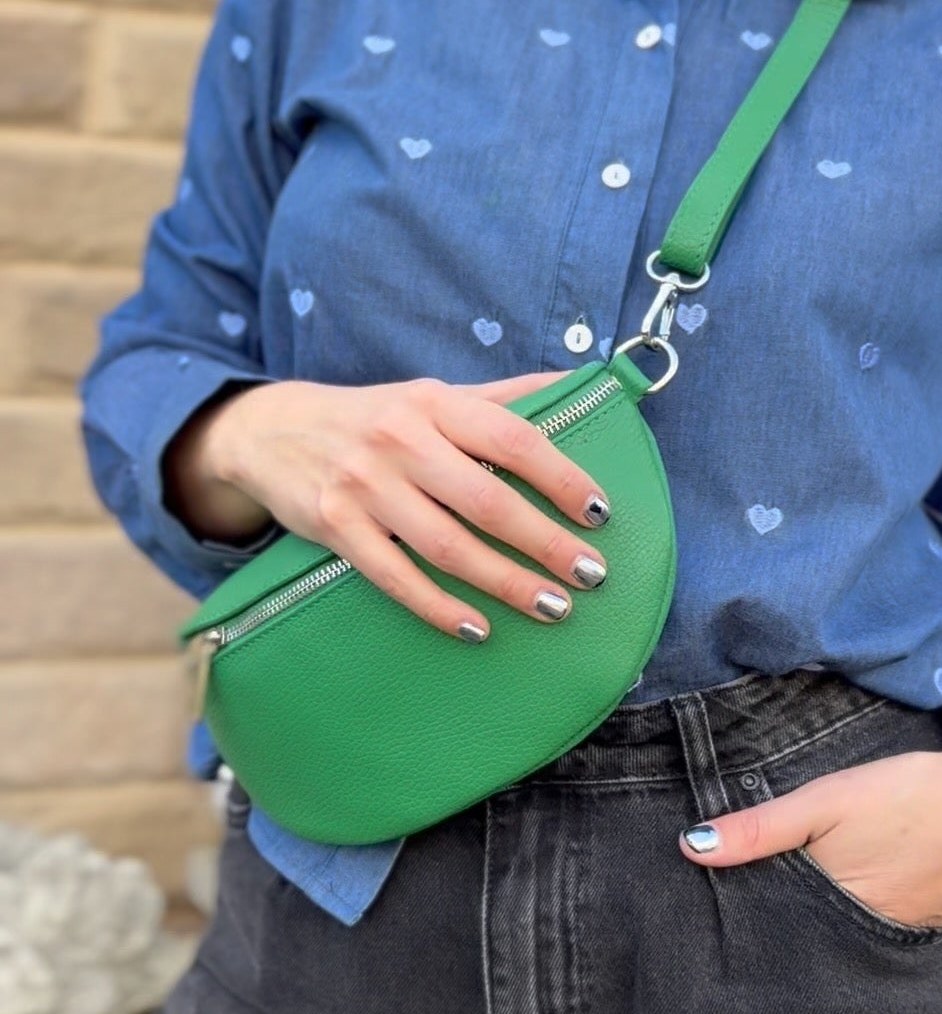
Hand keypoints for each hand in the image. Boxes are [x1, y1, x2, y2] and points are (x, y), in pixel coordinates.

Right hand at [197, 370, 612, 641]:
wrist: (269, 430)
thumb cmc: (372, 417)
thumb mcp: (431, 394)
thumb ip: (502, 396)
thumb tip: (579, 385)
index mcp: (435, 402)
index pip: (513, 439)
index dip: (562, 477)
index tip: (600, 513)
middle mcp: (400, 440)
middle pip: (487, 500)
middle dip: (545, 541)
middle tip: (591, 574)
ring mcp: (365, 486)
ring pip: (447, 545)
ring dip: (505, 582)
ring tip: (553, 607)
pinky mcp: (335, 527)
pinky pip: (395, 576)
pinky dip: (438, 607)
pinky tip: (478, 628)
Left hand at [679, 714, 941, 929]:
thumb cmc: (914, 795)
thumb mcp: (827, 799)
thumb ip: (761, 828)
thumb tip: (690, 848)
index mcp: (833, 908)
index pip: (770, 933)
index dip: (741, 929)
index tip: (707, 930)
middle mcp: (865, 934)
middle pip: (804, 944)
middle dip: (776, 936)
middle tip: (740, 930)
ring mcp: (902, 934)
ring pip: (842, 939)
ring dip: (819, 929)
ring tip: (794, 915)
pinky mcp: (930, 924)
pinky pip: (881, 931)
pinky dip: (862, 920)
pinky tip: (855, 899)